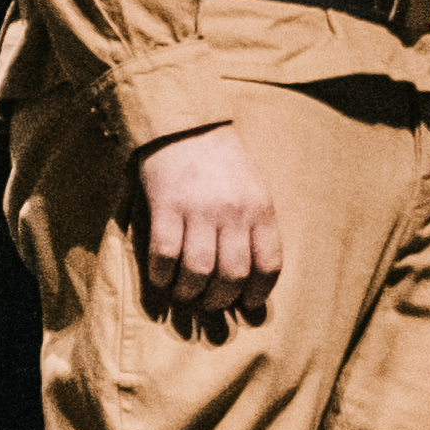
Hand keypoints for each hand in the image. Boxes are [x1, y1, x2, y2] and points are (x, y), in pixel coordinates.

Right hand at [133, 122, 281, 330]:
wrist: (186, 125)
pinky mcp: (166, 206)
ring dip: (190, 292)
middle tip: (210, 305)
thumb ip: (256, 228)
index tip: (247, 304)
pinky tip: (161, 279)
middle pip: (233, 275)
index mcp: (261, 210)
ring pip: (199, 270)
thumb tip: (252, 276)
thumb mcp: (255, 190)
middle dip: (220, 300)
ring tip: (185, 295)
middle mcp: (233, 213)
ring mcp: (198, 210)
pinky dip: (162, 275)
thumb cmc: (223, 162)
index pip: (268, 265)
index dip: (258, 293)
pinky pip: (165, 254)